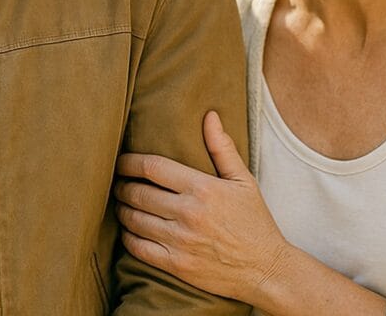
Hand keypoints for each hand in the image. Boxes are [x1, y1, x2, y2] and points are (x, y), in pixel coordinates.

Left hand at [115, 110, 291, 302]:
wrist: (267, 270)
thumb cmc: (254, 222)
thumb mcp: (244, 181)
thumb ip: (222, 148)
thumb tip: (209, 116)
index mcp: (203, 188)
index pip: (153, 167)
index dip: (130, 162)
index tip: (122, 160)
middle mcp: (188, 213)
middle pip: (138, 193)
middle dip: (122, 186)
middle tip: (118, 183)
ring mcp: (180, 242)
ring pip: (134, 220)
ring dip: (122, 210)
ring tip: (121, 203)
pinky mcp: (177, 265)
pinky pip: (138, 248)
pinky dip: (127, 237)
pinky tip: (129, 230)